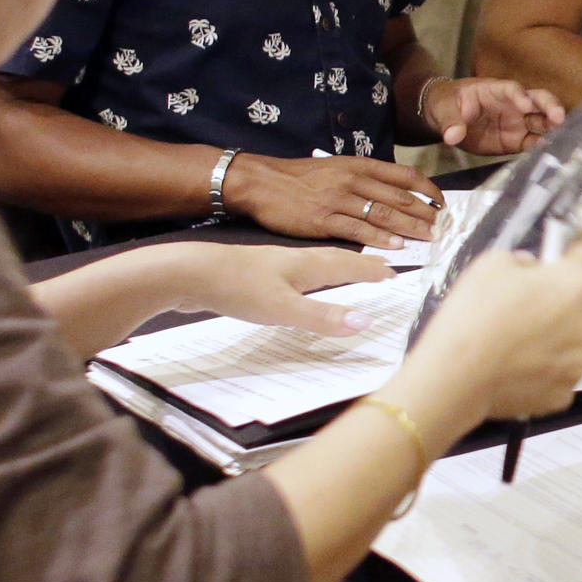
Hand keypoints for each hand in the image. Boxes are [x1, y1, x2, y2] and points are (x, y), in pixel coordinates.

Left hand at [169, 245, 394, 334]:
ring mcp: (272, 267)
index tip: (395, 271)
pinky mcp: (254, 277)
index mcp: (306, 265)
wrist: (187, 274)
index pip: (349, 264)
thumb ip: (323, 317)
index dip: (372, 269)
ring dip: (336, 268)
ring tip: (347, 273)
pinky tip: (298, 288)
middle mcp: (292, 261)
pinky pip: (293, 276)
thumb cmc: (236, 287)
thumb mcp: (283, 308)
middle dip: (359, 264)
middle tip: (380, 268)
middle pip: (334, 259)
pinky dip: (309, 280)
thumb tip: (367, 322)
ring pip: (313, 265)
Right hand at [223, 153, 444, 248]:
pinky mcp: (323, 220)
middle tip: (443, 228)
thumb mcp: (335, 168)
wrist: (262, 183)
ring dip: (410, 228)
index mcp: (358, 165)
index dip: (428, 190)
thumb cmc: (299, 178)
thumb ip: (363, 179)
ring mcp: (338, 200)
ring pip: (383, 214)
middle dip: (425, 214)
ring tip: (429, 238)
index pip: (404, 176)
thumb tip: (392, 193)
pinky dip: (380, 238)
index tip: (442, 204)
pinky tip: (396, 245)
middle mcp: (353, 180)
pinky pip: (358, 230)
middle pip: (399, 197)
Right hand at [403, 243, 581, 419]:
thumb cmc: (473, 323)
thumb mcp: (492, 263)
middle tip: (521, 299)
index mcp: (576, 284)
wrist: (456, 377)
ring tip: (512, 333)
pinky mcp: (562, 392)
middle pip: (578, 300)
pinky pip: (557, 370)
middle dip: (554, 296)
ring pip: (569, 337)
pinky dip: (541, 364)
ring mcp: (577, 362)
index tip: (565, 244)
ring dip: (549, 333)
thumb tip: (526, 268)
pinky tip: (514, 359)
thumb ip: (521, 260)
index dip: (571, 245)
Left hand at [423, 77, 564, 153]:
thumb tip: (452, 135)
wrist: (444, 118)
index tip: (524, 105)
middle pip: (537, 101)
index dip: (520, 95)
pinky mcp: (516, 141)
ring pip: (541, 122)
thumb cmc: (447, 103)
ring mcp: (517, 123)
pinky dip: (543, 148)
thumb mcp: (443, 109)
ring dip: (553, 128)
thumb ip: (450, 121)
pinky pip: (533, 144)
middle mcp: (512, 105)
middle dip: (550, 107)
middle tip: (559, 118)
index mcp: (495, 91)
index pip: (512, 89)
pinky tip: (551, 154)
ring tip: (564, 137)